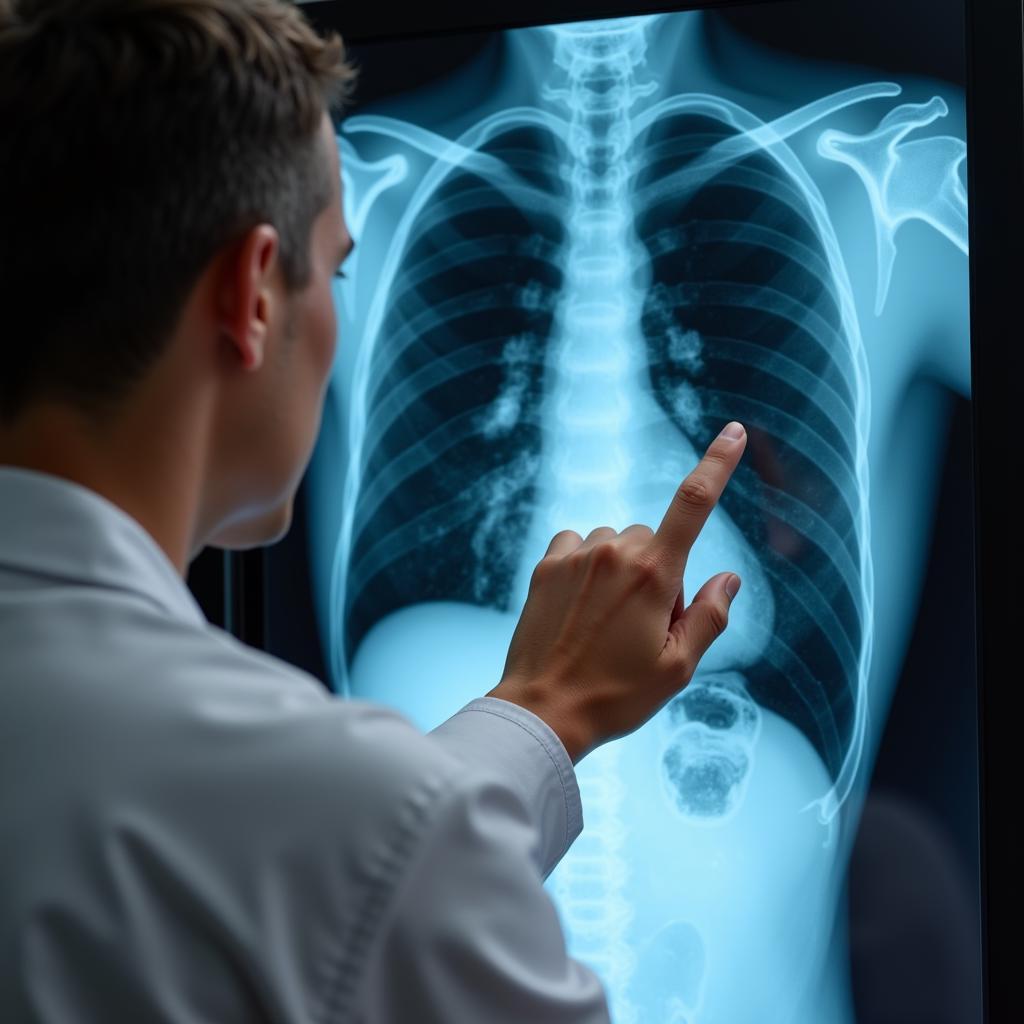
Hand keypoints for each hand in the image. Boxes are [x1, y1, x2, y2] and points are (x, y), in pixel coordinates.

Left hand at [487, 421, 747, 762]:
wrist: (542, 711)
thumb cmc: (615, 696)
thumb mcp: (677, 668)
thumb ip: (710, 616)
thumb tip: (729, 577)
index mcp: (654, 575)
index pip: (694, 504)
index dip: (717, 463)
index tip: (732, 432)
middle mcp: (614, 553)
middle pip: (654, 539)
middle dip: (658, 572)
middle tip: (643, 626)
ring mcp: (576, 556)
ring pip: (615, 542)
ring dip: (620, 569)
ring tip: (607, 623)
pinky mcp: (546, 565)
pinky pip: (577, 543)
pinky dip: (586, 564)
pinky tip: (580, 603)